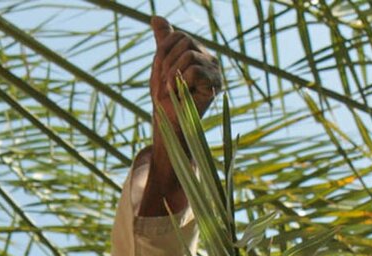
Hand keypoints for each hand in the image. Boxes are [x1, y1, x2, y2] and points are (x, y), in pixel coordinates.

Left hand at [138, 18, 221, 214]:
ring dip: (172, 74)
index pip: (177, 36)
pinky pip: (193, 69)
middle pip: (183, 41)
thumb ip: (163, 40)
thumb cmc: (164, 96)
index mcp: (199, 52)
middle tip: (167, 85)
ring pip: (188, 55)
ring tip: (173, 90)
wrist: (167, 122)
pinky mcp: (216, 84)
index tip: (161, 72)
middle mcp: (211, 59)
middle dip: (166, 63)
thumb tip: (156, 17)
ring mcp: (216, 71)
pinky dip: (180, 82)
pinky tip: (183, 95)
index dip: (162, 52)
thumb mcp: (161, 63)